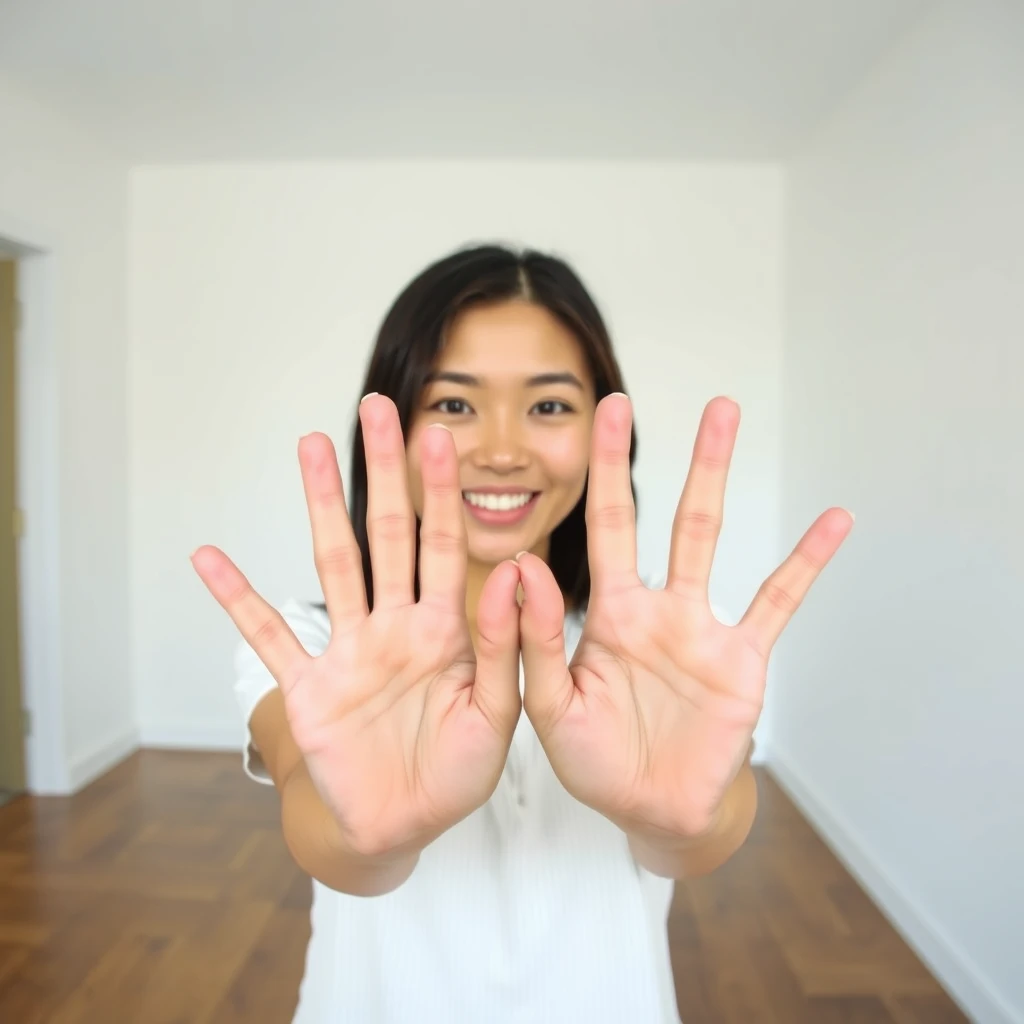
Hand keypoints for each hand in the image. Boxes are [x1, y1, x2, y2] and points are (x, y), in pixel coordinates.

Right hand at [192, 395, 522, 858]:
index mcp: (446, 629)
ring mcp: (350, 651)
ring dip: (320, 506)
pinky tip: (209, 558)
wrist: (405, 824)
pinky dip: (238, 600)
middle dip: (383, 472)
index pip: (445, 546)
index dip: (443, 493)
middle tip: (376, 408)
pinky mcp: (310, 687)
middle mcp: (395, 625)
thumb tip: (516, 570)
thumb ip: (505, 645)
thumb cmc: (458, 770)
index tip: (441, 435)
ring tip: (311, 446)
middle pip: (388, 534)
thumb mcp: (498, 712)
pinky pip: (270, 637)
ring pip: (334, 564)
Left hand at [517, 394, 852, 841]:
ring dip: (714, 475)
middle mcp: (652, 607)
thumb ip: (537, 641)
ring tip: (724, 414)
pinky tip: (833, 521)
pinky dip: (804, 563)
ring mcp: (699, 628)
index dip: (596, 473)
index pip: (598, 529)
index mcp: (604, 616)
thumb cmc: (597, 760)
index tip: (596, 416)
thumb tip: (521, 568)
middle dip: (652, 455)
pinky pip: (776, 603)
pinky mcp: (740, 660)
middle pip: (657, 515)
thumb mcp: (550, 707)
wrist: (653, 810)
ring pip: (709, 537)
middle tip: (656, 396)